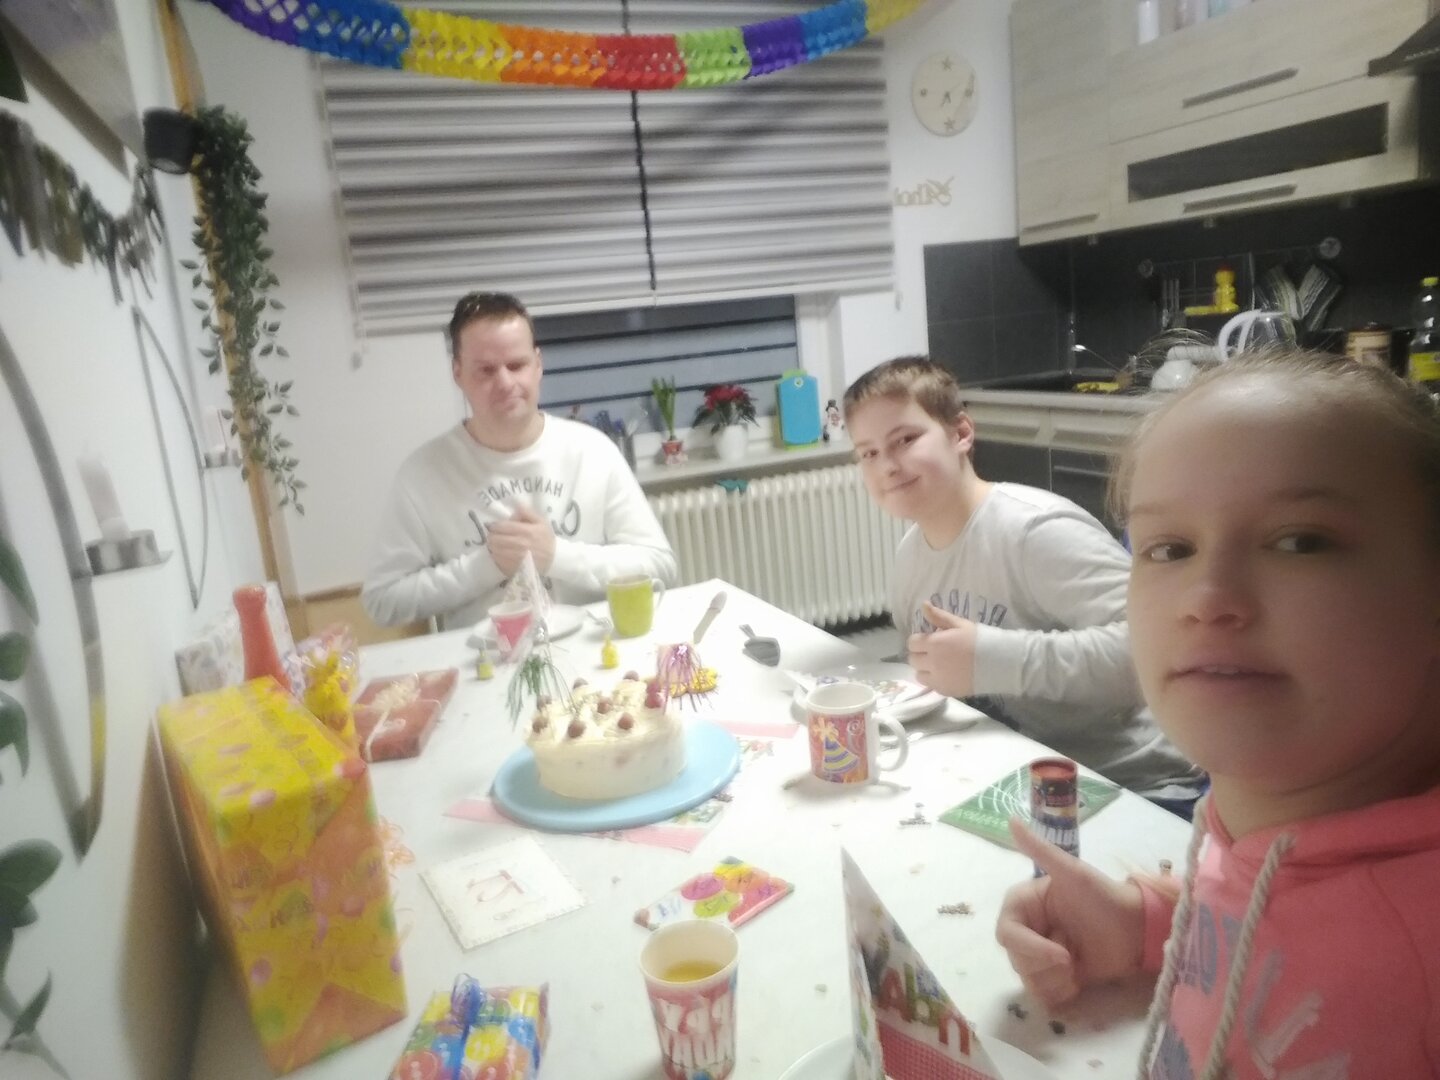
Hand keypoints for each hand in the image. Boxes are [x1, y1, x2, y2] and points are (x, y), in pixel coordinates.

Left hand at [487, 506, 555, 575]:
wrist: (554, 559)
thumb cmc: (546, 538)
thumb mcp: (541, 521)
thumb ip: (526, 512)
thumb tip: (513, 511)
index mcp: (526, 531)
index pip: (501, 527)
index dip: (495, 526)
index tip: (495, 526)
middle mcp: (520, 544)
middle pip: (495, 539)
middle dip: (492, 536)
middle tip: (495, 535)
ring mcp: (516, 557)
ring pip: (494, 550)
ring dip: (493, 546)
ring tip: (498, 545)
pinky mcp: (514, 567)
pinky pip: (498, 560)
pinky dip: (497, 556)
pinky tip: (502, 554)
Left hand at [907, 602, 976, 696]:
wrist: (999, 662)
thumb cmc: (980, 639)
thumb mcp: (960, 624)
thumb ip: (939, 616)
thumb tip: (923, 605)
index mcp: (934, 643)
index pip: (912, 643)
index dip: (919, 640)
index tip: (929, 639)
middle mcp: (932, 662)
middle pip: (913, 659)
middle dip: (920, 654)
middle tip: (934, 652)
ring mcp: (938, 678)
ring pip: (919, 674)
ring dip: (924, 669)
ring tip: (938, 665)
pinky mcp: (945, 691)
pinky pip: (930, 686)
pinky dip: (934, 680)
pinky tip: (946, 674)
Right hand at [995, 818, 1145, 1006]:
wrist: (1137, 928)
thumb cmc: (1104, 896)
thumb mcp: (1071, 871)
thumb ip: (1039, 849)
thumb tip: (1010, 819)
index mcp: (1024, 906)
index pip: (1007, 933)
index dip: (1029, 946)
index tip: (1060, 952)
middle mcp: (1027, 931)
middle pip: (1016, 960)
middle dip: (1046, 963)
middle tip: (1072, 957)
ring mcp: (1041, 957)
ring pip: (1028, 980)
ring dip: (1056, 978)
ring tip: (1078, 965)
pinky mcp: (1056, 979)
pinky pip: (1043, 996)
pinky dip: (1061, 992)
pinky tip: (1079, 978)